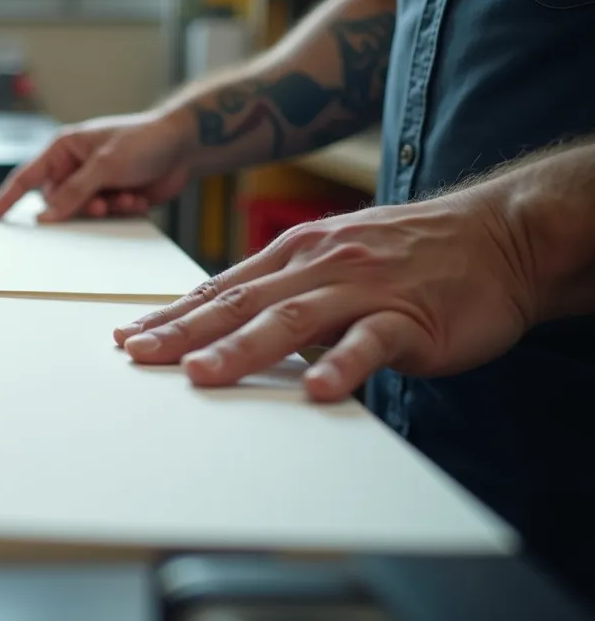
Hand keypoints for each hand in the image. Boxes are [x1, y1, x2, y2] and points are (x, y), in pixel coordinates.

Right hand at [0, 111, 195, 221]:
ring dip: (104, 210)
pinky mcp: (112, 197)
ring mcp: (93, 184)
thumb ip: (74, 192)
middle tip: (100, 203)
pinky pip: (103, 218)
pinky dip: (120, 211)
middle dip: (79, 208)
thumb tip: (46, 216)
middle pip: (56, 202)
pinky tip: (136, 197)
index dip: (6, 199)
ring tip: (124, 196)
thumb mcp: (105, 165)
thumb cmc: (144, 140)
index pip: (27, 177)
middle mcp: (75, 167)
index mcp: (64, 149)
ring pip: (81, 214)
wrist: (184, 146)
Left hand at [113, 191, 539, 400]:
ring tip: (199, 374)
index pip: (220, 288)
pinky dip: (343, 364)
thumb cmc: (408, 254)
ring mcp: (363, 288)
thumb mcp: (332, 258)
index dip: (171, 314)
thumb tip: (224, 325)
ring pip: (292, 319)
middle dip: (182, 331)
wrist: (498, 235)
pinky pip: (371, 342)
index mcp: (295, 253)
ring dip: (241, 348)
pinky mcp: (409, 316)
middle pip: (239, 302)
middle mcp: (319, 265)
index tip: (126, 338)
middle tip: (136, 356)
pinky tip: (318, 390)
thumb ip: (283, 289)